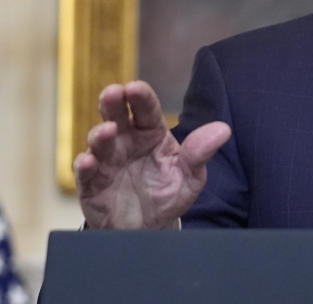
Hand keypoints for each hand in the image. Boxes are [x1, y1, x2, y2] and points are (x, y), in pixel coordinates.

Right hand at [74, 81, 230, 229]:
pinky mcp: (92, 184)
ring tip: (108, 130)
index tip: (134, 87)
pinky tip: (88, 161)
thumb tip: (224, 129)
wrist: (148, 229)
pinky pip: (85, 172)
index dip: (140, 96)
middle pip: (117, 116)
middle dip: (112, 102)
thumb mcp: (191, 177)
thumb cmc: (168, 195)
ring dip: (100, 134)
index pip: (146, 110)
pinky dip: (84, 165)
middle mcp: (127, 142)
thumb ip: (200, 153)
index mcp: (152, 134)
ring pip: (99, 141)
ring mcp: (107, 161)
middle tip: (112, 92)